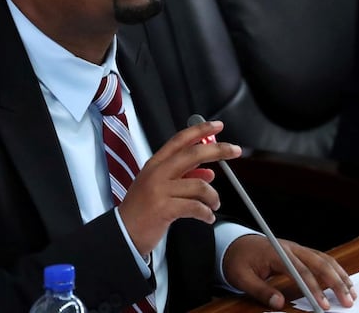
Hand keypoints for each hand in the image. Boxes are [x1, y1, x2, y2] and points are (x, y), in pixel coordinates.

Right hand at [118, 120, 240, 254]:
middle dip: (218, 150)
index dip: (200, 130)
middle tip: (234, 151)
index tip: (217, 126)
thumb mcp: (159, 187)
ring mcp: (159, 190)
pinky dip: (206, 213)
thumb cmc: (142, 210)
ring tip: (214, 204)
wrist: (123, 233)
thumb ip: (183, 176)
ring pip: (199, 185)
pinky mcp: (164, 208)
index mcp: (155, 164)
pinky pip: (195, 207)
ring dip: (213, 196)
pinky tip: (208, 217)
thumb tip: (209, 172)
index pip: (180, 140)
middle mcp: (157, 173)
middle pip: (193, 154)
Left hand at [223, 234, 355, 310]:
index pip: (300, 270)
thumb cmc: (239, 260)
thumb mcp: (241, 277)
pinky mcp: (300, 252)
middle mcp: (291, 248)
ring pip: (324, 259)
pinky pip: (321, 259)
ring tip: (352, 293)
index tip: (322, 305)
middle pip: (319, 262)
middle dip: (335, 282)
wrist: (236, 243)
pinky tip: (343, 281)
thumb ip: (260, 290)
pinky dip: (335, 270)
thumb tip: (279, 303)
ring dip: (339, 275)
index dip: (313, 288)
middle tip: (347, 301)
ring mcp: (297, 248)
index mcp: (276, 252)